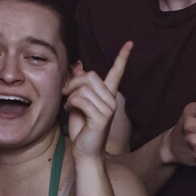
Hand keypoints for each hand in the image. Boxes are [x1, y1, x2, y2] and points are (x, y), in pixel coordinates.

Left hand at [65, 43, 130, 158]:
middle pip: (91, 76)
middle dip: (74, 82)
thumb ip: (80, 85)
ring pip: (83, 88)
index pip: (117, 73)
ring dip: (70, 95)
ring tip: (68, 104)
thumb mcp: (78, 102)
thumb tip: (79, 67)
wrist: (84, 152)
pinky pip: (81, 100)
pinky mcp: (102, 118)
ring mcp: (108, 109)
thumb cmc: (81, 128)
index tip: (129, 43)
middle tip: (65, 92)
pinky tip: (68, 108)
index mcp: (108, 95)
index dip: (123, 57)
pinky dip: (70, 102)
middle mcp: (111, 100)